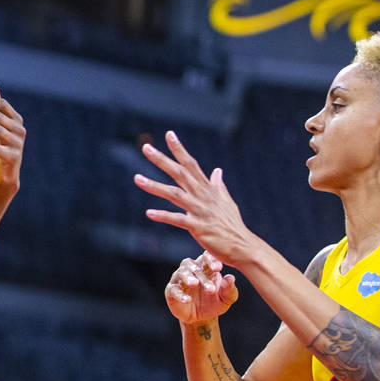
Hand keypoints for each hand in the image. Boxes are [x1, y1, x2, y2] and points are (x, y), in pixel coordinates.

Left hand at [134, 131, 258, 268]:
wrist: (242, 246)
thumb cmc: (233, 225)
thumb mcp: (227, 201)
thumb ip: (219, 185)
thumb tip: (218, 170)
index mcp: (208, 189)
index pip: (191, 164)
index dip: (180, 150)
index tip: (169, 134)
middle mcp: (202, 196)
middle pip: (179, 173)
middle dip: (162, 160)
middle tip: (146, 147)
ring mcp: (199, 211)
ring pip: (173, 194)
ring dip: (154, 186)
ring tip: (137, 178)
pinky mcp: (197, 227)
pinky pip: (177, 219)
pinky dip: (163, 215)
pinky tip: (149, 212)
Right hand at [166, 252, 238, 323]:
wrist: (202, 318)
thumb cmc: (215, 303)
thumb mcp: (226, 299)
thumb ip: (229, 289)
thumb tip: (231, 278)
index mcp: (206, 267)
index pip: (207, 257)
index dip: (211, 260)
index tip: (218, 268)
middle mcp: (191, 270)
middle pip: (194, 266)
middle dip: (202, 276)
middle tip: (211, 289)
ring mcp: (179, 279)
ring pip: (181, 272)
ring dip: (188, 278)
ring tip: (195, 284)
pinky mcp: (171, 291)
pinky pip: (173, 289)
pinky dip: (179, 293)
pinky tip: (187, 300)